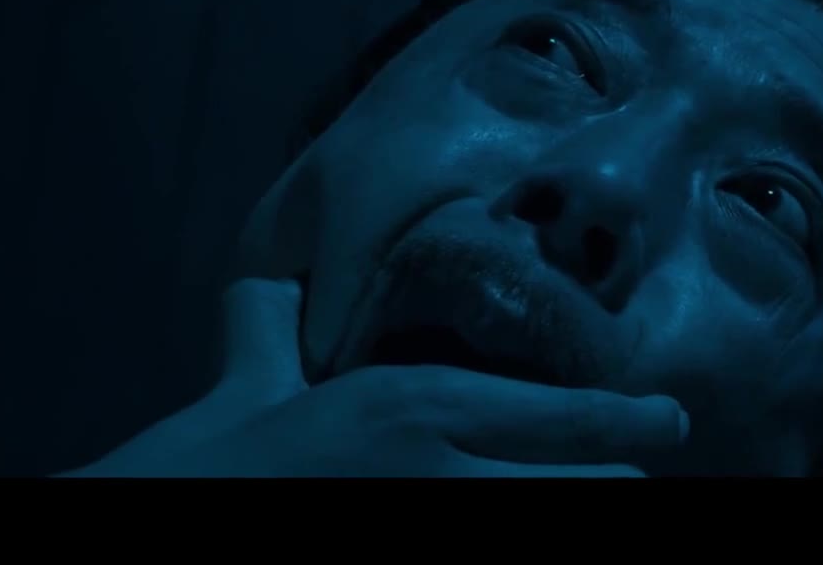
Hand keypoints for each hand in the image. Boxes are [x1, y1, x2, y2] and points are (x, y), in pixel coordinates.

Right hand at [66, 278, 687, 476]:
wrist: (150, 513)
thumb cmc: (197, 466)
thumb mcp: (243, 390)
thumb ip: (267, 332)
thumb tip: (264, 285)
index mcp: (416, 411)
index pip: (565, 416)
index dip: (632, 420)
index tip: (671, 418)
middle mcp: (446, 474)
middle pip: (595, 487)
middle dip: (611, 481)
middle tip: (614, 474)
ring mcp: (438, 524)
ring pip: (567, 519)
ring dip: (581, 503)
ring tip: (577, 487)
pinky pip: (528, 553)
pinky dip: (544, 529)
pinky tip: (519, 508)